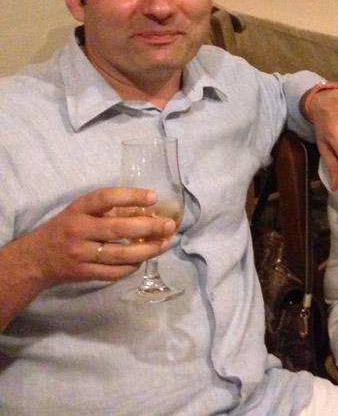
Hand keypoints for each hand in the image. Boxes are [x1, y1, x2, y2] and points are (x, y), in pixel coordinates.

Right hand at [8, 188, 172, 290]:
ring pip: (119, 254)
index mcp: (79, 209)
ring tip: (164, 244)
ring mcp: (80, 254)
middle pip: (118, 229)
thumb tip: (148, 210)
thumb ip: (109, 209)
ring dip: (146, 250)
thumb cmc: (66, 228)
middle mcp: (78, 230)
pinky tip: (143, 260)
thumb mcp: (81, 212)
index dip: (130, 196)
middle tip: (169, 225)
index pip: (105, 198)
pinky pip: (112, 272)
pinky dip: (131, 267)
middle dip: (148, 227)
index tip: (154, 197)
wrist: (36, 259)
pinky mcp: (83, 273)